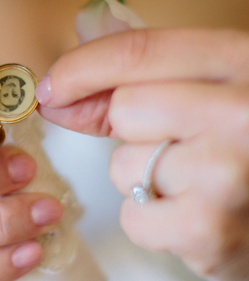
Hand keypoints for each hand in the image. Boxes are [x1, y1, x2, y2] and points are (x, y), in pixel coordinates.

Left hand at [36, 28, 248, 280]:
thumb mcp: (216, 96)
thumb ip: (142, 84)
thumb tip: (57, 95)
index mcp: (244, 60)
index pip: (139, 51)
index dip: (81, 68)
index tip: (51, 87)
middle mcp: (242, 110)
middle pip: (126, 109)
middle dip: (134, 132)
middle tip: (179, 148)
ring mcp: (227, 171)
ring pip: (124, 166)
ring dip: (146, 181)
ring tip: (200, 187)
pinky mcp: (210, 230)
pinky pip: (134, 216)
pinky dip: (154, 223)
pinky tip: (197, 218)